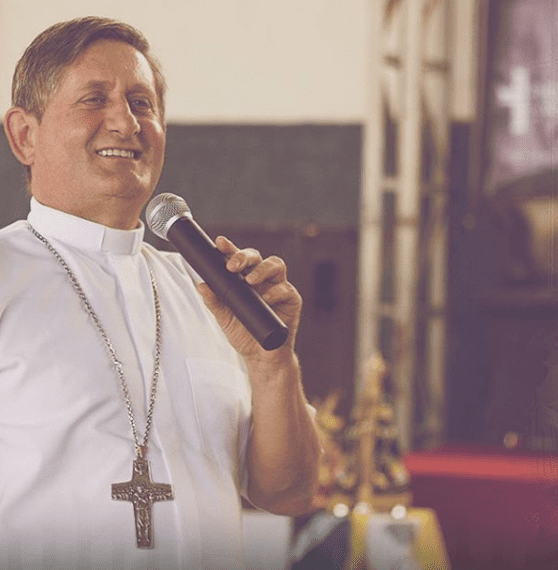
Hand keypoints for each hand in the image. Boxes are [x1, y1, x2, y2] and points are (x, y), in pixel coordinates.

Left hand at [197, 236, 301, 360]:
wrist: (262, 357)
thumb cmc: (245, 335)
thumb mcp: (225, 319)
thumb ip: (214, 302)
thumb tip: (202, 285)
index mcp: (245, 280)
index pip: (238, 259)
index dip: (230, 249)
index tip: (220, 243)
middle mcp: (263, 280)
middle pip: (257, 257)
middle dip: (244, 256)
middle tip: (232, 266)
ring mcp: (278, 288)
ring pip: (276, 265)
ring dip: (262, 269)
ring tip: (250, 280)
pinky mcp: (292, 300)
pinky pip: (286, 289)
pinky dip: (275, 292)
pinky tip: (266, 299)